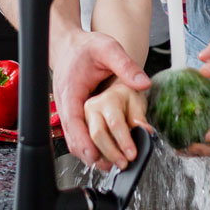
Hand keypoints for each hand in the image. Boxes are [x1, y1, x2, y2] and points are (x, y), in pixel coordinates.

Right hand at [52, 27, 149, 166]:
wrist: (69, 44)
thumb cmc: (86, 47)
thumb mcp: (108, 49)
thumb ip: (126, 66)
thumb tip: (143, 83)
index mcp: (71, 91)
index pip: (74, 123)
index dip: (84, 142)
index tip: (96, 156)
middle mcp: (65, 104)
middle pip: (73, 138)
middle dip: (92, 154)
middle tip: (114, 165)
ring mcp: (66, 110)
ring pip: (74, 140)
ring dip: (91, 153)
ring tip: (113, 164)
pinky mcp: (71, 113)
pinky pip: (78, 134)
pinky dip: (89, 145)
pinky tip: (106, 152)